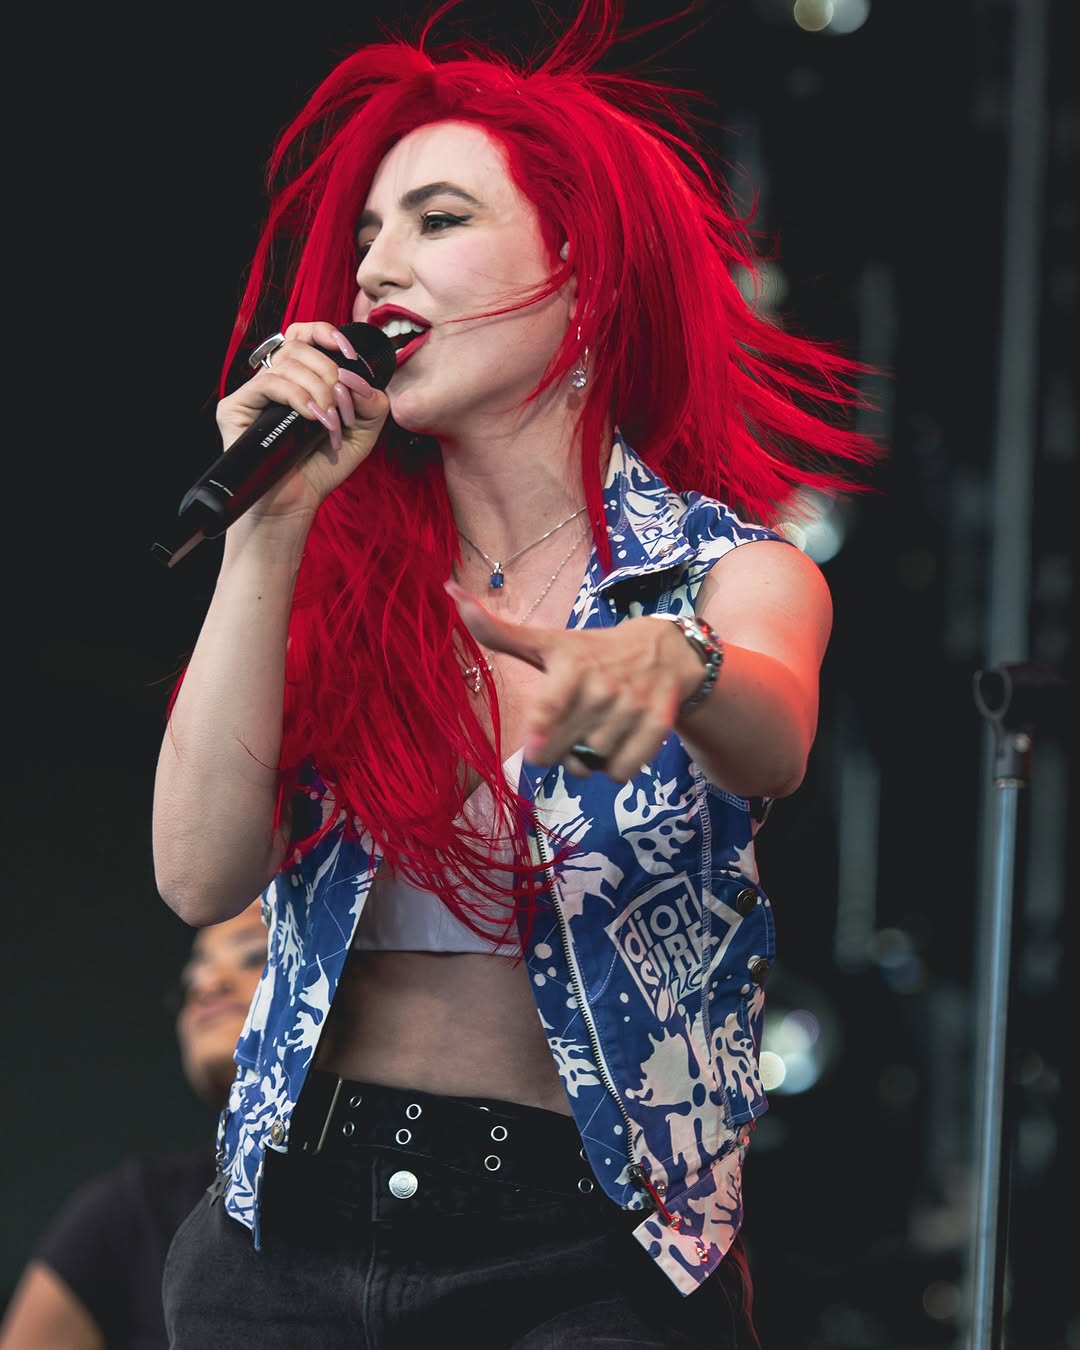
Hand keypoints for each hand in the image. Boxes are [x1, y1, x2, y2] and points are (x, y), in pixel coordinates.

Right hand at [216, 321, 390, 522]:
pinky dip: (298, 397)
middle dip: (331, 375)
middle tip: (342, 410)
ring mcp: (253, 393)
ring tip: (329, 424)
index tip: (349, 355)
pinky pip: (269, 383)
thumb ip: (372, 404)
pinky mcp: (235, 407)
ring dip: (319, 390)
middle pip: (300, 346)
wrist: (294, 503)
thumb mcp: (361, 433)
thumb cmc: (321, 468)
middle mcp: (273, 380)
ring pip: (287, 362)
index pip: (304, 335)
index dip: (326, 333)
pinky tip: (312, 419)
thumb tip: (359, 381)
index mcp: (299, 379)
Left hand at [445, 580, 699, 780]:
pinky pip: (623, 771)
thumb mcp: (548, 642)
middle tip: (565, 731)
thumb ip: (498, 632)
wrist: (664, 651)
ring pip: (593, 764)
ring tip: (594, 731)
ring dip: (587, 762)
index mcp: (571, 665)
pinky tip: (617, 743)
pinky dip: (616, 770)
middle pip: (566, 749)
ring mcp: (632, 706)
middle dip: (557, 753)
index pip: (553, 703)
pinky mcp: (658, 724)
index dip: (544, 730)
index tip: (534, 751)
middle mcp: (603, 686)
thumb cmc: (592, 653)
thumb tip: (449, 593)